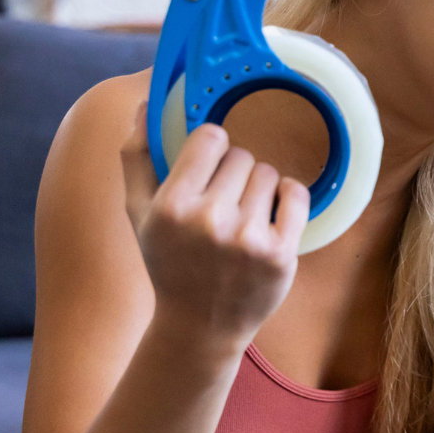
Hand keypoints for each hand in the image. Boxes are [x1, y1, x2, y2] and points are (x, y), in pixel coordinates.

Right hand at [119, 101, 308, 349]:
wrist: (199, 328)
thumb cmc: (169, 264)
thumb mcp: (139, 214)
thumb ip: (137, 156)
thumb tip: (146, 105)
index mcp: (171, 207)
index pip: (210, 138)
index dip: (211, 148)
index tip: (209, 167)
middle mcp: (209, 221)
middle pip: (242, 156)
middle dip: (234, 174)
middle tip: (223, 204)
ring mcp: (248, 239)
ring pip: (269, 173)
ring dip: (260, 189)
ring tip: (243, 217)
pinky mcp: (281, 253)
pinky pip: (296, 194)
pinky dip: (288, 198)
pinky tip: (272, 216)